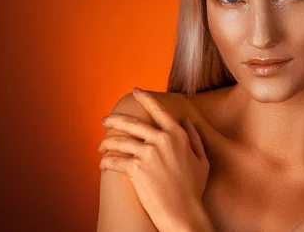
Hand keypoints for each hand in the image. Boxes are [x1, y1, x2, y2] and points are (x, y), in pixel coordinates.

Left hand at [98, 87, 210, 230]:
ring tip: (101, 146)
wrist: (184, 213)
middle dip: (115, 120)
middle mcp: (162, 139)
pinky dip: (106, 162)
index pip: (158, 110)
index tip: (135, 91)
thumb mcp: (202, 160)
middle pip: (132, 123)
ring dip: (107, 143)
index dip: (146, 98)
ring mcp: (148, 153)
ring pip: (120, 141)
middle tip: (105, 120)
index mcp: (178, 135)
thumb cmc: (194, 189)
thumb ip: (194, 137)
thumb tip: (186, 120)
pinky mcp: (136, 168)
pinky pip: (115, 160)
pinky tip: (103, 164)